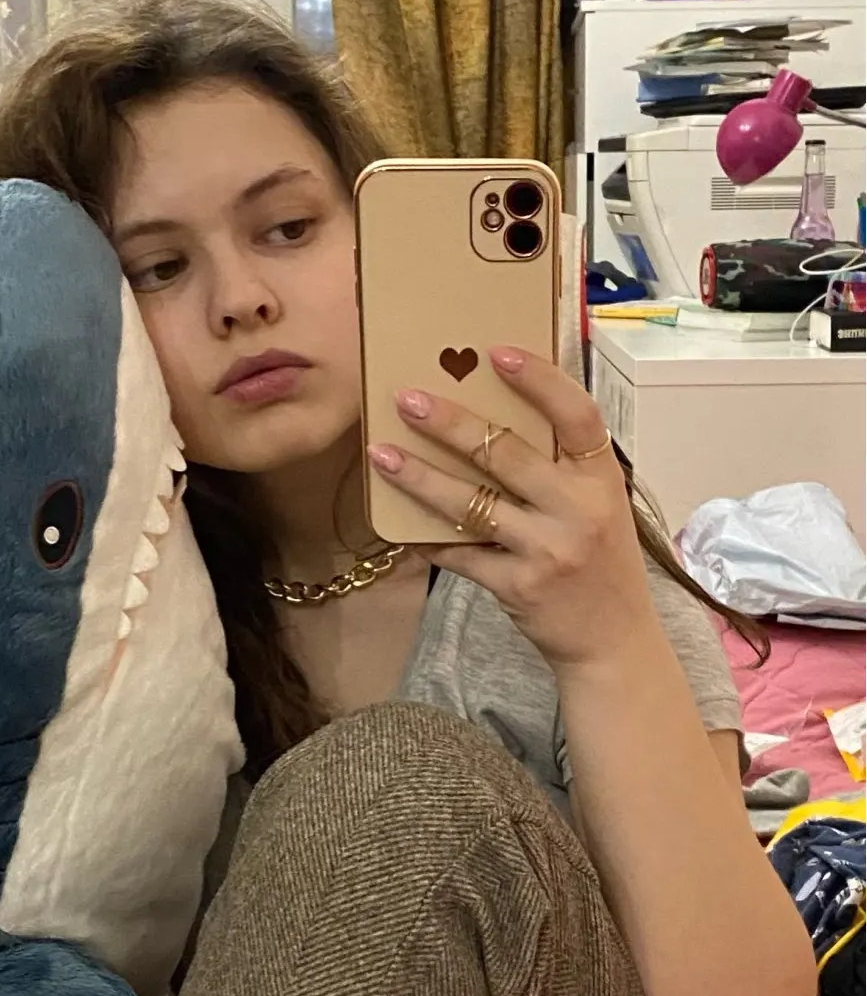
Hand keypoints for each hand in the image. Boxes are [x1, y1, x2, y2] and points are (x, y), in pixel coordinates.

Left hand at [367, 347, 658, 670]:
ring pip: (471, 503)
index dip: (539, 380)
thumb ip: (562, 469)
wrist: (613, 642)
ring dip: (420, 477)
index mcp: (602, 479)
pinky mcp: (518, 586)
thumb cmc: (600, 565)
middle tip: (407, 398)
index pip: (576, 415)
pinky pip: (460, 554)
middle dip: (451, 423)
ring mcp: (547, 550)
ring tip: (382, 453)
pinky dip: (427, 537)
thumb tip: (495, 420)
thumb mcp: (600, 507)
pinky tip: (396, 523)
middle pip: (507, 453)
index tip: (496, 353)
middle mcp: (578, 510)